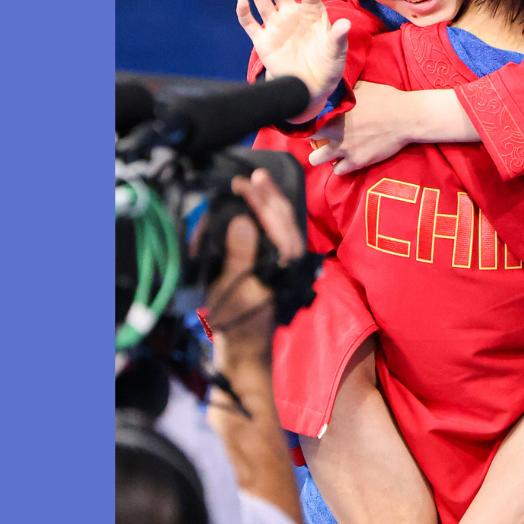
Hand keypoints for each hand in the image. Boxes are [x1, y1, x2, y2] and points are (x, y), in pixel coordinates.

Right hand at [207, 170, 304, 362]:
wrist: (244, 348)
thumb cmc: (237, 319)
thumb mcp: (233, 286)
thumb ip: (240, 252)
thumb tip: (242, 220)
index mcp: (283, 262)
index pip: (275, 221)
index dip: (259, 199)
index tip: (242, 182)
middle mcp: (289, 259)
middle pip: (284, 218)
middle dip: (269, 194)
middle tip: (253, 175)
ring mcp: (285, 263)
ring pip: (283, 224)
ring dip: (270, 202)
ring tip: (257, 184)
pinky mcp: (277, 266)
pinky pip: (277, 233)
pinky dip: (269, 217)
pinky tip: (258, 207)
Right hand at [236, 0, 350, 121]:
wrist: (312, 87)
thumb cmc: (328, 65)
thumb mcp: (336, 52)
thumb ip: (338, 37)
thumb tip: (345, 24)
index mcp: (312, 12)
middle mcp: (291, 13)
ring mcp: (276, 25)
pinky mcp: (263, 40)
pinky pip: (249, 23)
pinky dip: (244, 12)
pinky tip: (242, 1)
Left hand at [308, 81, 413, 174]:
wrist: (406, 117)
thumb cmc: (385, 98)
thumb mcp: (360, 87)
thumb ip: (343, 91)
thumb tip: (334, 84)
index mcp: (333, 113)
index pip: (306, 120)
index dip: (305, 122)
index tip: (310, 121)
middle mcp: (334, 133)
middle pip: (307, 141)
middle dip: (312, 140)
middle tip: (321, 138)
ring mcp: (345, 149)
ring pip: (317, 160)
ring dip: (323, 156)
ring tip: (331, 150)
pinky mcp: (358, 161)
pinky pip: (339, 171)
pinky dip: (339, 166)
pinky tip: (345, 159)